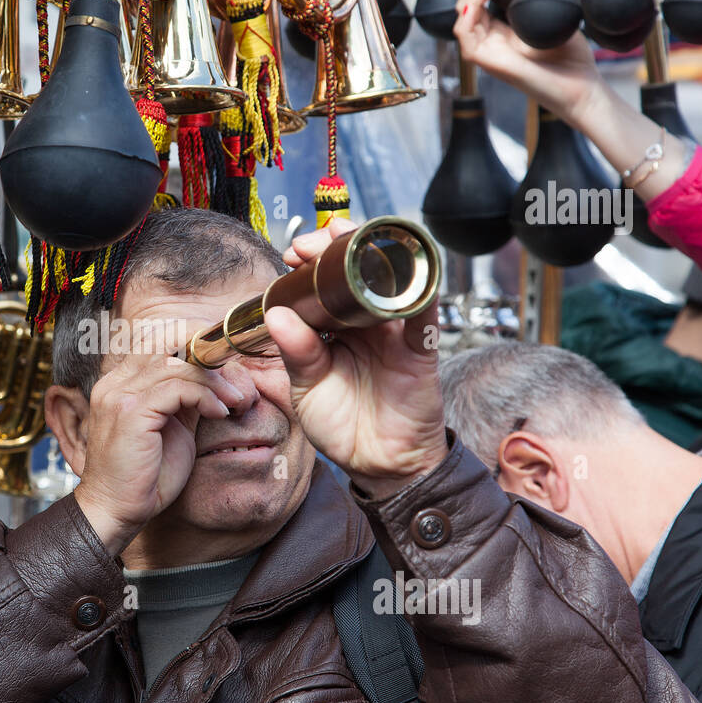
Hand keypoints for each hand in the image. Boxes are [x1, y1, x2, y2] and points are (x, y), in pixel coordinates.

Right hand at [72, 351, 242, 552]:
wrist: (115, 512)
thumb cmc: (145, 477)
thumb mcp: (172, 428)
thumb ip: (186, 399)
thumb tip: (216, 379)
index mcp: (120, 383)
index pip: (157, 341)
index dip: (194, 341)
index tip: (226, 357)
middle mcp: (115, 383)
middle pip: (166, 341)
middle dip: (208, 352)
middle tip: (236, 371)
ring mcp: (119, 395)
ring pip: (176, 364)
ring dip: (214, 380)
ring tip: (235, 401)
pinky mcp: (131, 413)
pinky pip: (177, 387)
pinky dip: (205, 396)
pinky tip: (220, 412)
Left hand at [264, 218, 447, 497]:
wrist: (378, 463)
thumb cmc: (341, 425)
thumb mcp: (307, 389)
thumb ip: (297, 352)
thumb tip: (277, 313)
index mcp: (333, 328)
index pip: (323, 282)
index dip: (310, 260)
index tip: (293, 253)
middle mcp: (363, 323)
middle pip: (357, 270)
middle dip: (337, 245)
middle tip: (315, 243)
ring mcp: (393, 333)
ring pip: (390, 280)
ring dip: (375, 254)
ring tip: (353, 239)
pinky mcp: (420, 350)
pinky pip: (424, 316)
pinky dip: (421, 292)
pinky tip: (411, 272)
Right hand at [454, 0, 602, 126]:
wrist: (581, 88)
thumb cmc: (571, 60)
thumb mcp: (553, 18)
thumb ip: (535, 1)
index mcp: (502, 33)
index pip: (479, 2)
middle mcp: (491, 42)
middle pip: (466, 5)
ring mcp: (488, 53)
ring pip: (462, 17)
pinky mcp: (489, 63)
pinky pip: (465, 35)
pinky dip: (470, 11)